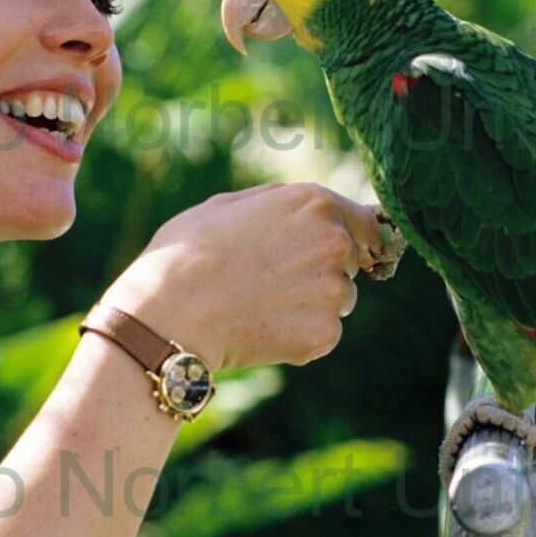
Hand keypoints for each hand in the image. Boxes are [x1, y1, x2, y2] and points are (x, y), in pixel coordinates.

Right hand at [99, 183, 383, 370]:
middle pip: (351, 260)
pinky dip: (302, 335)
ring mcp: (333, 289)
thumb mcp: (226, 205)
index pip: (367, 222)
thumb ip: (278, 202)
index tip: (346, 251)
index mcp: (314, 202)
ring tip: (262, 305)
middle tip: (274, 281)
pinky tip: (262, 328)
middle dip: (323, 269)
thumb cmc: (186, 254)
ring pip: (340, 298)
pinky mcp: (325, 332)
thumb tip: (308, 208)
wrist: (169, 313)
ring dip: (313, 303)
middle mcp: (334, 241)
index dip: (355, 237)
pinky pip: (325, 333)